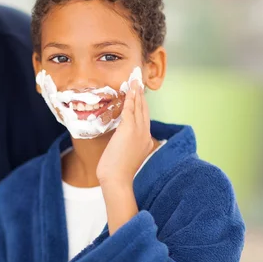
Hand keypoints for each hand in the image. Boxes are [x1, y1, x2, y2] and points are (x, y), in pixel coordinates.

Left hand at [96, 80, 153, 233]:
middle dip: (142, 95)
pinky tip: (130, 89)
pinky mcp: (129, 130)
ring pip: (139, 107)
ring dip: (137, 92)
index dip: (142, 105)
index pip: (144, 119)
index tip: (140, 95)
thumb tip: (121, 143)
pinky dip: (131, 98)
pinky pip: (131, 109)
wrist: (117, 181)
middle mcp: (145, 134)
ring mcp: (138, 132)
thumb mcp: (126, 157)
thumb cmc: (118, 173)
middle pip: (144, 110)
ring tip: (135, 80)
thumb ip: (127, 147)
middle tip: (139, 82)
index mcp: (145, 141)